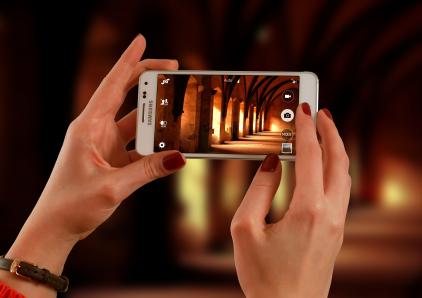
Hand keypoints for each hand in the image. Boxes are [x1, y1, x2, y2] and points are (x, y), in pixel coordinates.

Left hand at [1, 35, 185, 296]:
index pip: (112, 85)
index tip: (142, 40)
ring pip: (137, 122)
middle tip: (174, 67)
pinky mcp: (114, 160)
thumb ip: (148, 171)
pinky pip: (140, 146)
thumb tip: (180, 157)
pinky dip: (156, 144)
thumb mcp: (112, 187)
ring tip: (180, 108)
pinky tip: (172, 146)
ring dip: (157, 117)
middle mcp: (96, 130)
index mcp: (88, 126)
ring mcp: (106, 145)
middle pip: (126, 95)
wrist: (56, 228)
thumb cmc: (72, 206)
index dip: (129, 61)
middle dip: (149, 79)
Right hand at [231, 105, 350, 297]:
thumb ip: (258, 189)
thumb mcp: (245, 229)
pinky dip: (333, 170)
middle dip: (331, 132)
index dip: (306, 129)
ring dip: (335, 151)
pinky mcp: (335, 233)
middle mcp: (330, 213)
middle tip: (321, 113)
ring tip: (323, 134)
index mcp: (308, 209)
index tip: (304, 108)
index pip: (309, 156)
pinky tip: (321, 169)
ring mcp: (337, 225)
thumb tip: (271, 163)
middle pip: (338, 161)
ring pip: (342, 176)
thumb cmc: (263, 276)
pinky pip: (339, 192)